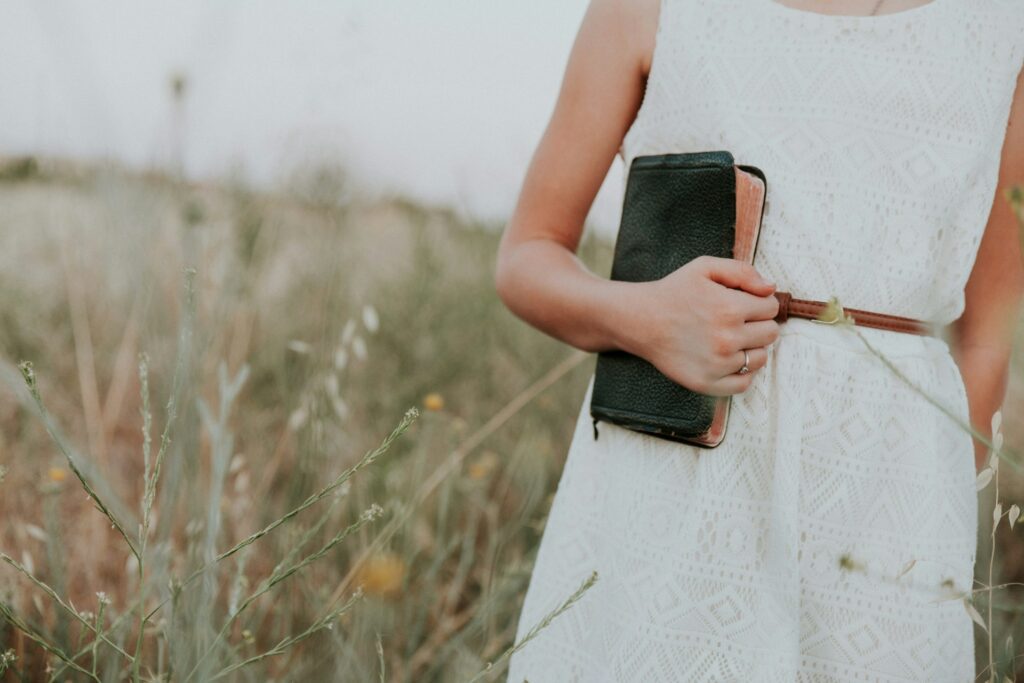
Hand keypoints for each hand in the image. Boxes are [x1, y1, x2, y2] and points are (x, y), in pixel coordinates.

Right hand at [618, 255, 781, 396]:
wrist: (640, 320)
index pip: (771, 308)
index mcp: (730, 308)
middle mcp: (726, 338)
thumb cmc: (673, 292)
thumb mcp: (705, 267)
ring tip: (729, 339)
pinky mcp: (707, 383)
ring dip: (751, 348)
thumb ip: (743, 271)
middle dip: (758, 324)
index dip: (759, 302)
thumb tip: (771, 289)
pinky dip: (741, 372)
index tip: (742, 303)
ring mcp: (718, 364)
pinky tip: (727, 358)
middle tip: (736, 320)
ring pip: (760, 358)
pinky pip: (744, 383)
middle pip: (771, 333)